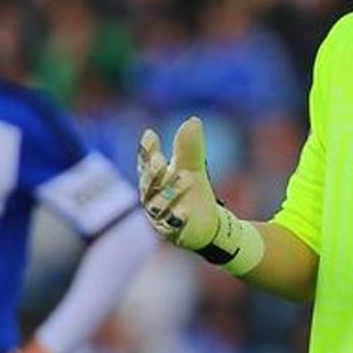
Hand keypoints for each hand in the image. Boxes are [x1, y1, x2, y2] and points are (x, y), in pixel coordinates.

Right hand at [137, 117, 218, 249]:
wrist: (206, 223)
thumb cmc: (192, 191)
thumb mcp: (193, 167)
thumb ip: (190, 147)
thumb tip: (193, 120)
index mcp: (153, 179)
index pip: (146, 163)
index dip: (146, 150)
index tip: (150, 134)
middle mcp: (152, 197)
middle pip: (149, 184)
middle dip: (153, 173)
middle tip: (160, 160)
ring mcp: (160, 216)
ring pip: (159, 205)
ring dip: (171, 191)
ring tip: (187, 176)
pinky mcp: (173, 232)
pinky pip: (172, 225)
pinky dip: (177, 218)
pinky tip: (186, 211)